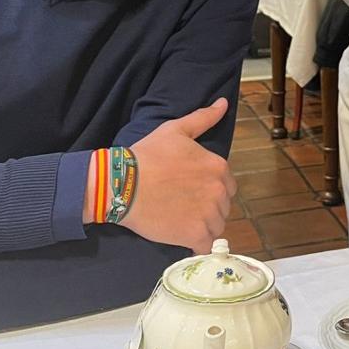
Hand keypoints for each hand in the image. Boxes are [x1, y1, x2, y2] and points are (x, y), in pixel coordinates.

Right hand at [120, 99, 236, 252]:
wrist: (121, 183)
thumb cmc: (148, 155)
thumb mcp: (176, 129)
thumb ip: (204, 118)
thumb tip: (224, 103)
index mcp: (218, 167)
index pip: (227, 185)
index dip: (210, 189)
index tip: (191, 190)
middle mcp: (219, 190)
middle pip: (223, 206)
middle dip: (207, 208)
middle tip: (182, 205)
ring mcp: (208, 214)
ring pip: (216, 226)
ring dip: (202, 226)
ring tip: (179, 220)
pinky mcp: (195, 234)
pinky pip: (205, 245)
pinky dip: (196, 245)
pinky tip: (181, 237)